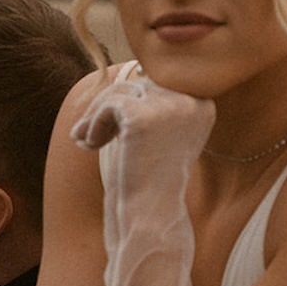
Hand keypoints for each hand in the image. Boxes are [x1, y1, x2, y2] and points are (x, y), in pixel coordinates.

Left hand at [71, 74, 215, 176]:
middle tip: (88, 133)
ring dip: (96, 114)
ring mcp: (169, 107)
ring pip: (120, 91)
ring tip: (84, 140)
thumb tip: (133, 69)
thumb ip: (155, 103)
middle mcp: (192, 102)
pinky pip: (108, 104)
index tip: (113, 128)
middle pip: (138, 83)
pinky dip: (93, 123)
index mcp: (203, 105)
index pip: (157, 83)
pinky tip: (88, 145)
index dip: (129, 102)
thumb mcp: (161, 136)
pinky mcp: (143, 116)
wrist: (148, 216)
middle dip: (108, 106)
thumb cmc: (150, 181)